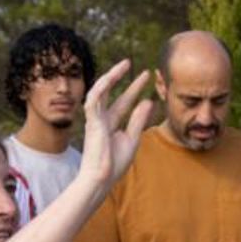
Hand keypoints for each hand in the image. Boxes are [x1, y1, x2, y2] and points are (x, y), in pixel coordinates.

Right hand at [80, 59, 153, 191]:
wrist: (102, 178)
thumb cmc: (115, 163)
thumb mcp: (132, 138)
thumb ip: (138, 119)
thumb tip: (149, 101)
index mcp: (111, 124)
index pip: (124, 101)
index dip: (135, 88)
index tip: (146, 76)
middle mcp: (102, 118)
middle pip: (112, 92)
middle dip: (122, 78)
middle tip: (134, 64)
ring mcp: (95, 119)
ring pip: (100, 91)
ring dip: (111, 77)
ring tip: (124, 65)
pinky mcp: (91, 123)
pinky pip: (93, 101)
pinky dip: (100, 89)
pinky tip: (109, 78)